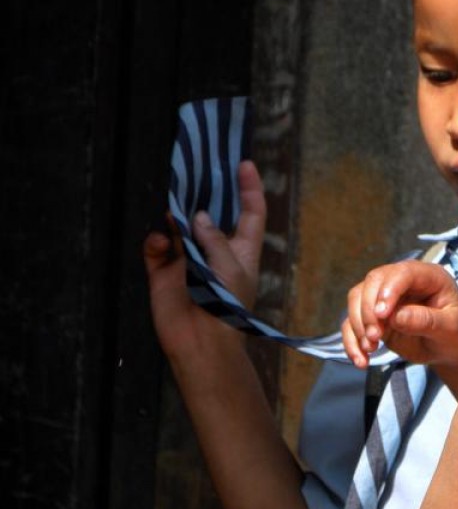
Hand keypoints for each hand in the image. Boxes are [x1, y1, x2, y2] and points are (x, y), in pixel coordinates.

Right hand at [143, 160, 265, 360]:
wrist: (202, 345)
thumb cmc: (228, 307)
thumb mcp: (230, 268)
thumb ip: (213, 238)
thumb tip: (195, 216)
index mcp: (242, 249)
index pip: (250, 213)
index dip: (249, 188)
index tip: (244, 164)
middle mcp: (214, 250)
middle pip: (210, 214)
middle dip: (202, 194)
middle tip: (194, 169)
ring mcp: (187, 260)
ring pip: (178, 227)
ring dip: (175, 216)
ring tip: (171, 203)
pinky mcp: (163, 272)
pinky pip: (156, 247)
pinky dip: (156, 241)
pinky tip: (159, 240)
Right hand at [341, 260, 457, 372]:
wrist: (451, 349)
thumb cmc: (457, 333)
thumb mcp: (451, 328)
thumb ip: (427, 321)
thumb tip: (396, 317)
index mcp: (428, 276)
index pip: (402, 273)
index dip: (388, 290)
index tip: (383, 316)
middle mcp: (403, 281)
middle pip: (373, 282)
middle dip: (368, 310)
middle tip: (375, 338)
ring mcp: (386, 297)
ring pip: (358, 298)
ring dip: (358, 324)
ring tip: (370, 350)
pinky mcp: (375, 316)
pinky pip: (353, 322)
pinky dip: (351, 340)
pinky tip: (361, 360)